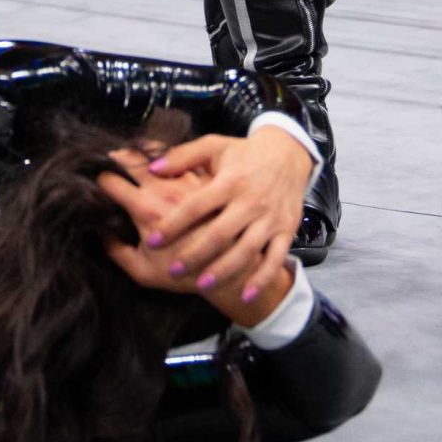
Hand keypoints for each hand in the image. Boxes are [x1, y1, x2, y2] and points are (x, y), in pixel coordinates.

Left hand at [98, 147, 298, 327]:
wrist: (289, 154)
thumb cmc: (244, 153)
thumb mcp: (213, 146)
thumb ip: (182, 156)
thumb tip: (152, 167)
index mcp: (229, 181)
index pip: (197, 206)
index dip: (174, 224)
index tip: (152, 240)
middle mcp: (250, 201)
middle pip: (220, 233)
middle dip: (195, 254)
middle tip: (173, 271)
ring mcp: (269, 218)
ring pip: (247, 250)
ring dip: (224, 270)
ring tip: (202, 286)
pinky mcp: (286, 230)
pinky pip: (275, 258)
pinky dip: (262, 278)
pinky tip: (245, 294)